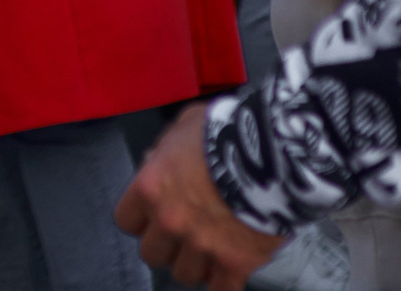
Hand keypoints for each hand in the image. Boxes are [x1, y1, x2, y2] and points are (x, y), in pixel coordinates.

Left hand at [114, 103, 283, 289]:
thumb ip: (164, 149)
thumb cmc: (227, 133)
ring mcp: (202, 245)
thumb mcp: (184, 126)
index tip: (154, 217)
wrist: (274, 155)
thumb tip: (153, 162)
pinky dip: (223, 283)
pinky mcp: (235, 263)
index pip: (125, 221)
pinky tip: (229, 270)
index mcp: (151, 187)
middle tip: (184, 234)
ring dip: (195, 264)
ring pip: (184, 274)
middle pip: (151, 254)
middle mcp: (170, 221)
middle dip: (166, 245)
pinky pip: (220, 289)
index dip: (141, 220)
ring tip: (210, 249)